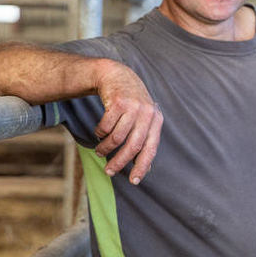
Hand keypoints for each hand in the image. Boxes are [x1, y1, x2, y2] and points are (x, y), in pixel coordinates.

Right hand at [92, 61, 162, 183]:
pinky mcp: (118, 102)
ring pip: (116, 138)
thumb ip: (145, 140)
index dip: (142, 166)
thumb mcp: (143, 119)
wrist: (118, 76)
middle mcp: (147, 114)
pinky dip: (100, 133)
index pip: (150, 148)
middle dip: (119, 162)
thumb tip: (146, 169)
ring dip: (105, 148)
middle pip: (133, 146)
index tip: (134, 181)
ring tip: (100, 151)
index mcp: (156, 121)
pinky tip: (99, 133)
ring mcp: (133, 107)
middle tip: (109, 172)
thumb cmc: (132, 104)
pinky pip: (105, 127)